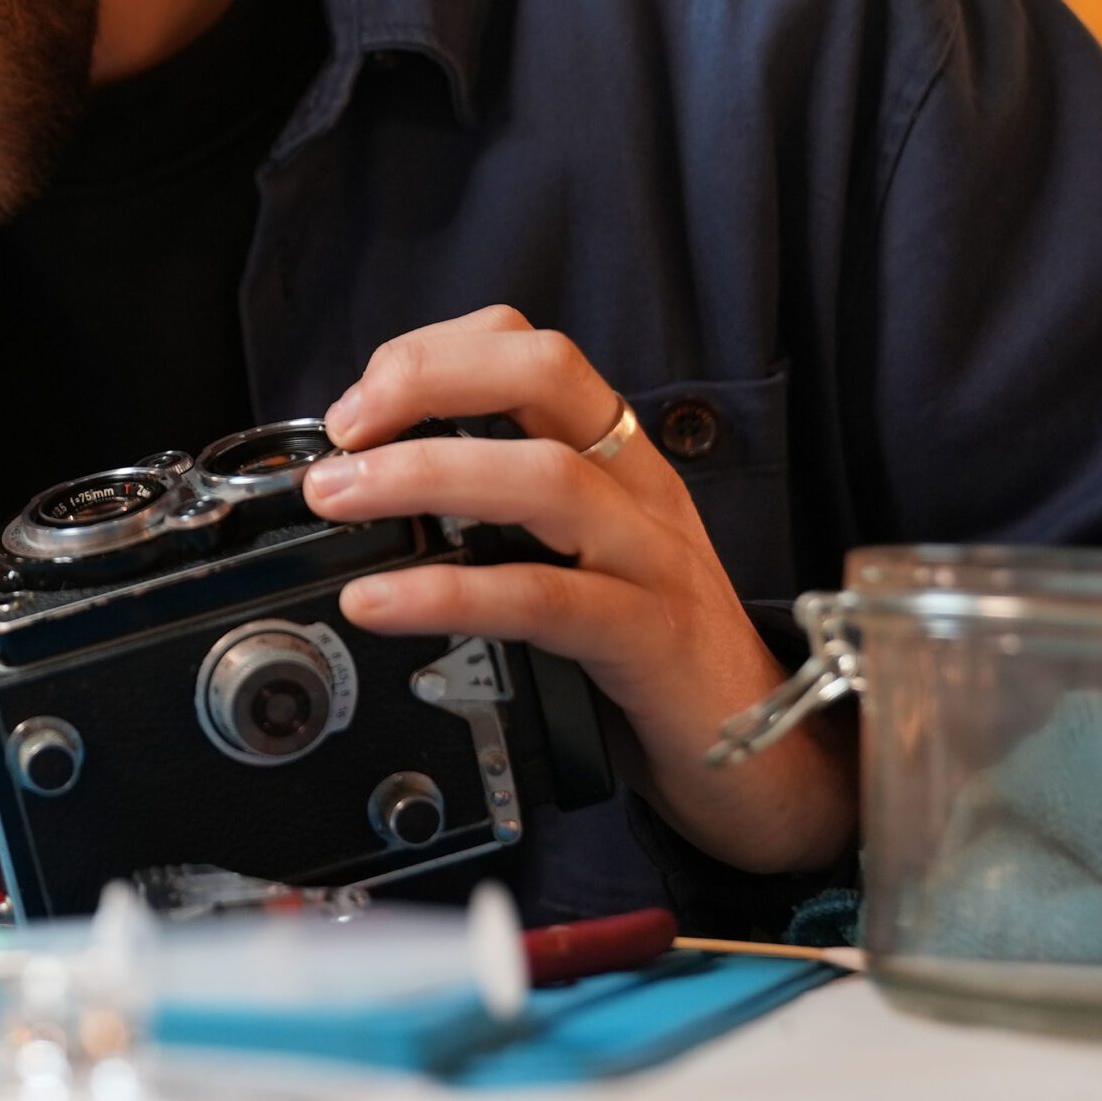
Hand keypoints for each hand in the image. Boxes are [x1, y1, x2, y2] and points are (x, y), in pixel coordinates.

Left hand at [304, 306, 855, 874]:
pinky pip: (545, 599)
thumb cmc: (645, 646)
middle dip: (427, 380)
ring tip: (338, 498)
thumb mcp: (573, 552)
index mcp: (613, 454)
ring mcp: (651, 558)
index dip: (432, 355)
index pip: (526, 348)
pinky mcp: (649, 638)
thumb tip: (368, 488)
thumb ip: (497, 509)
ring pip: (545, 476)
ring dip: (423, 474)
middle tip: (342, 435)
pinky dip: (449, 593)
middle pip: (545, 373)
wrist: (762, 753)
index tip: (356, 407)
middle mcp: (637, 486)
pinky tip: (382, 601)